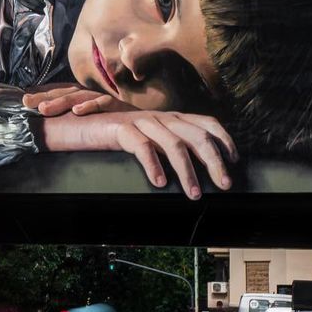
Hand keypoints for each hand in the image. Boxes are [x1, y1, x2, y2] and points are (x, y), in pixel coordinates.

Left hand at [23, 84, 129, 116]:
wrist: (144, 124)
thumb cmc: (113, 123)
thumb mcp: (90, 122)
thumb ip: (72, 120)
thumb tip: (48, 125)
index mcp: (81, 98)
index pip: (57, 94)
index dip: (40, 95)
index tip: (22, 101)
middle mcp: (89, 95)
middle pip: (63, 93)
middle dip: (44, 97)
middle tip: (27, 103)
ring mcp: (102, 98)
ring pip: (79, 96)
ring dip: (61, 102)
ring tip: (44, 109)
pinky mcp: (117, 105)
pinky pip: (103, 102)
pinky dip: (90, 105)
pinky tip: (77, 111)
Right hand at [40, 109, 236, 198]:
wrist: (75, 123)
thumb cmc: (114, 137)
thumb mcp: (148, 138)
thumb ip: (169, 147)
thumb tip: (195, 169)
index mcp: (170, 118)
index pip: (206, 122)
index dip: (224, 140)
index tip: (235, 161)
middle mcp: (160, 117)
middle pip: (197, 135)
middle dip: (214, 161)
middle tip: (224, 185)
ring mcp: (141, 121)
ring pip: (173, 144)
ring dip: (188, 171)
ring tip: (194, 195)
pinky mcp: (120, 128)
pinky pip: (141, 146)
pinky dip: (153, 165)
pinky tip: (159, 183)